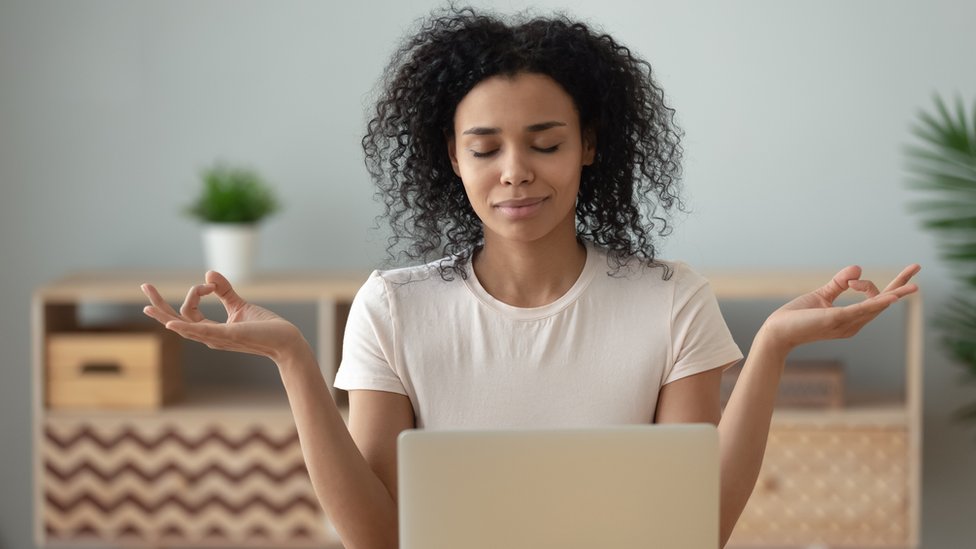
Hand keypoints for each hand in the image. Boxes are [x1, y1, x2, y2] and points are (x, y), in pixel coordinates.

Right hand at [141, 271, 306, 362]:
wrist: (286, 341)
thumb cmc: (264, 328)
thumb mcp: (239, 305)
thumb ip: (224, 291)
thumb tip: (208, 273)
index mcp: (211, 330)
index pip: (187, 312)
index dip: (195, 292)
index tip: (210, 284)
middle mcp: (210, 336)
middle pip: (176, 321)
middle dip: (159, 305)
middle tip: (144, 286)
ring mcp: (218, 338)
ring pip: (184, 327)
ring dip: (164, 315)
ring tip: (147, 306)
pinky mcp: (229, 335)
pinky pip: (202, 331)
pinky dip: (185, 327)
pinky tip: (170, 323)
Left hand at [759, 264, 920, 354]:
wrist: (778, 331)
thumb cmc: (798, 316)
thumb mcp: (822, 295)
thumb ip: (839, 283)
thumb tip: (858, 268)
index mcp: (852, 319)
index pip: (873, 298)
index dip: (866, 283)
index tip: (850, 280)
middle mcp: (853, 324)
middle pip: (883, 302)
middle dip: (901, 286)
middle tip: (917, 267)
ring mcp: (847, 323)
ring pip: (876, 305)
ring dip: (896, 293)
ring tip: (915, 284)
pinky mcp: (837, 320)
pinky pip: (862, 310)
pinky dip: (877, 303)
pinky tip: (893, 296)